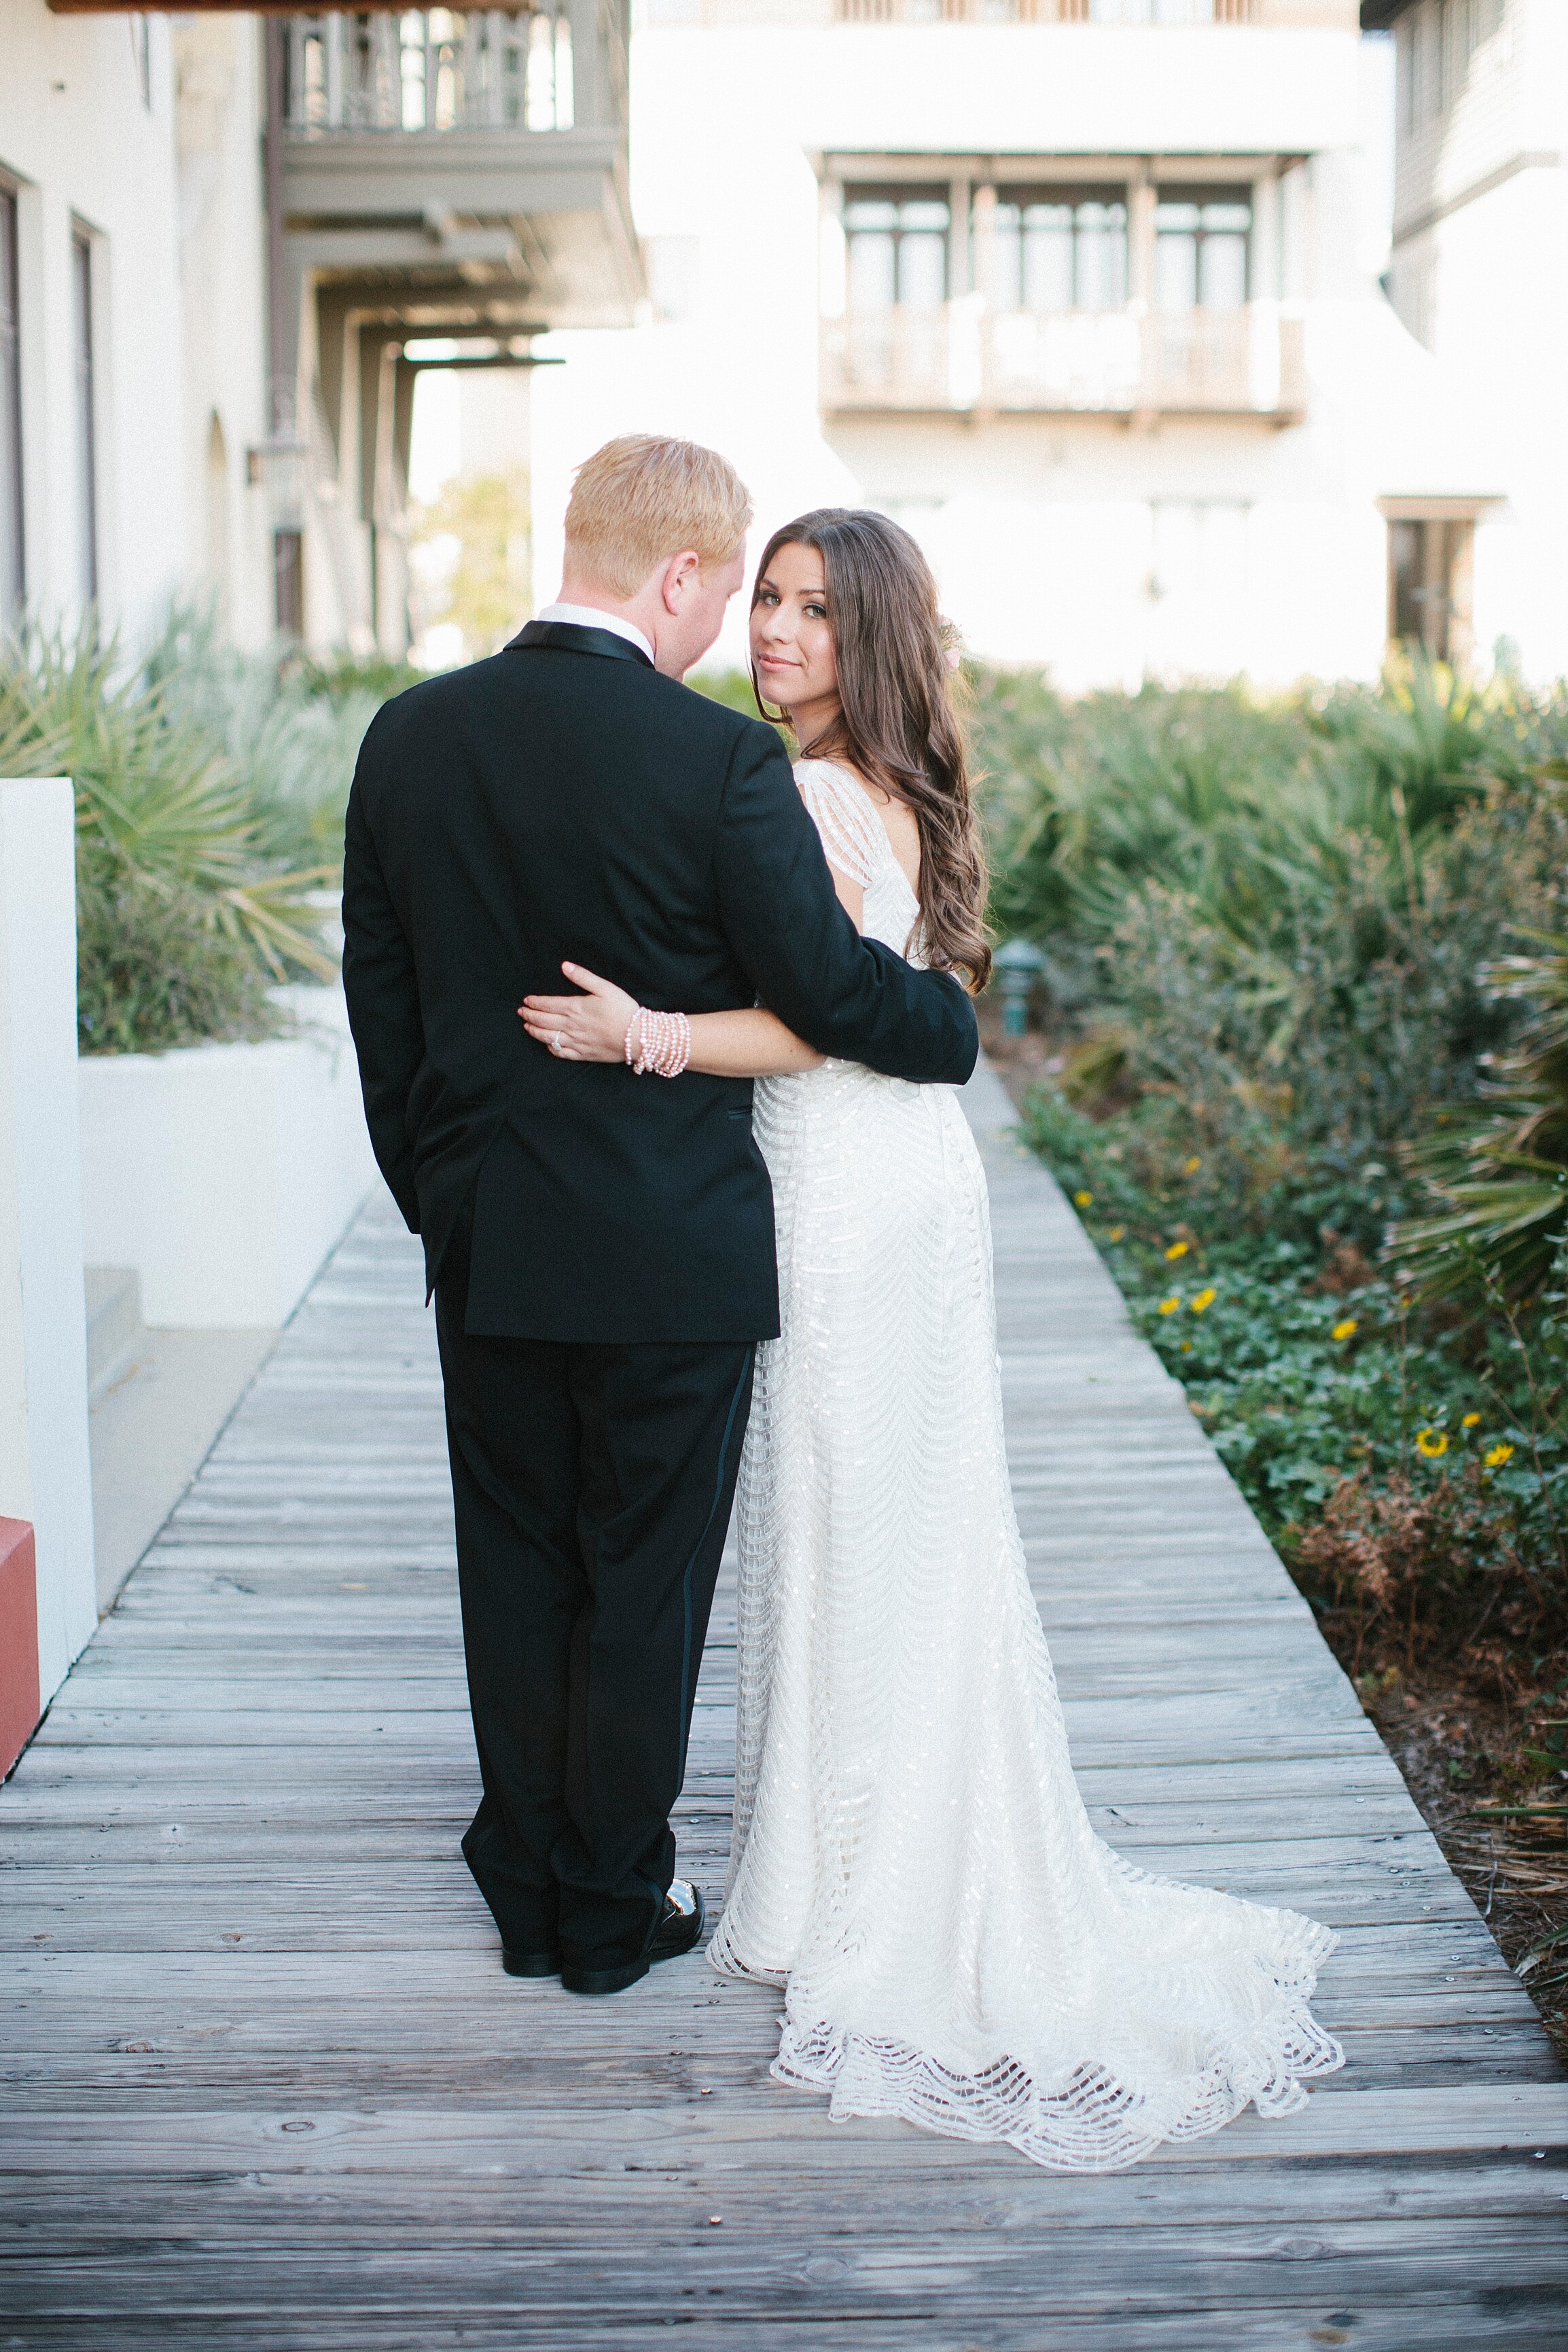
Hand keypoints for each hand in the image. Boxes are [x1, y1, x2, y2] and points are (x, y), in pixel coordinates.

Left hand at [519, 963, 638, 1062]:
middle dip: (529, 1015)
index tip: (526, 1000)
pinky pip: (560, 1052)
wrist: (638, 1037)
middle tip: (521, 1012)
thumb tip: (565, 966)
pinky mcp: (582, 1054)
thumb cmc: (623, 1010)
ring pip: (547, 1037)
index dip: (534, 1002)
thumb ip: (583, 977)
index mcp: (575, 1007)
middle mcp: (571, 1026)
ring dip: (534, 1031)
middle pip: (543, 1021)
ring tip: (527, 1026)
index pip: (547, 1004)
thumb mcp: (605, 988)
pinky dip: (550, 1047)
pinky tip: (547, 1044)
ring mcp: (575, 1041)